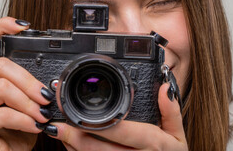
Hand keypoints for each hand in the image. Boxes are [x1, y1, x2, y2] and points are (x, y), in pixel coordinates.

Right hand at [0, 17, 52, 150]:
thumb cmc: (12, 132)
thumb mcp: (23, 103)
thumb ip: (28, 87)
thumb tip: (50, 81)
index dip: (1, 27)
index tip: (22, 26)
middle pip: (0, 64)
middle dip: (30, 80)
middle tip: (45, 96)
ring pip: (2, 87)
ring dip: (29, 102)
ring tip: (41, 114)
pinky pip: (2, 113)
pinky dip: (24, 120)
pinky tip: (34, 126)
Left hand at [47, 82, 187, 150]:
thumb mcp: (177, 135)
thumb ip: (171, 111)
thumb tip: (164, 88)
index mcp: (150, 144)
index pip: (120, 131)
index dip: (97, 125)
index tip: (79, 116)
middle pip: (97, 149)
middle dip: (73, 136)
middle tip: (55, 123)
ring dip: (71, 146)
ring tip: (56, 130)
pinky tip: (69, 143)